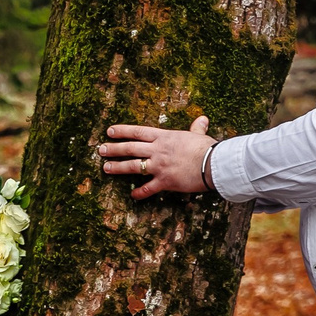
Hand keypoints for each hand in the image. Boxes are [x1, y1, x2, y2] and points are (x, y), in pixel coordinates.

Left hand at [99, 115, 213, 199]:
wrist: (214, 163)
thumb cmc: (208, 148)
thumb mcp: (199, 136)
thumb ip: (197, 128)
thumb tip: (202, 119)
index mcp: (164, 137)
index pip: (138, 132)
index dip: (122, 131)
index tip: (110, 131)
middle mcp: (158, 150)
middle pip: (130, 148)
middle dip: (114, 149)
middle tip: (101, 150)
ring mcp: (159, 166)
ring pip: (133, 166)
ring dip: (117, 167)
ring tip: (105, 168)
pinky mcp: (164, 181)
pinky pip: (148, 188)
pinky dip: (140, 193)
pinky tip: (132, 195)